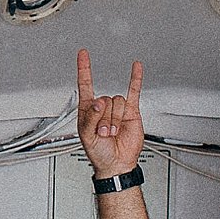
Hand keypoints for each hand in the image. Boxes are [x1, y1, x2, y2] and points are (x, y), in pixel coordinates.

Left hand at [76, 49, 145, 179]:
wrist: (116, 164)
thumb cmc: (98, 153)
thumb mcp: (87, 136)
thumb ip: (91, 117)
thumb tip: (99, 101)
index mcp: (88, 110)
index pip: (85, 84)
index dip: (84, 69)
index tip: (83, 54)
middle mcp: (103, 107)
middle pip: (105, 99)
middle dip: (105, 118)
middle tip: (104, 133)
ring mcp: (117, 109)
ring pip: (118, 102)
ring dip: (116, 119)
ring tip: (114, 132)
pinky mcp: (131, 112)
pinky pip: (134, 92)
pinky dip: (135, 79)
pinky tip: (136, 68)